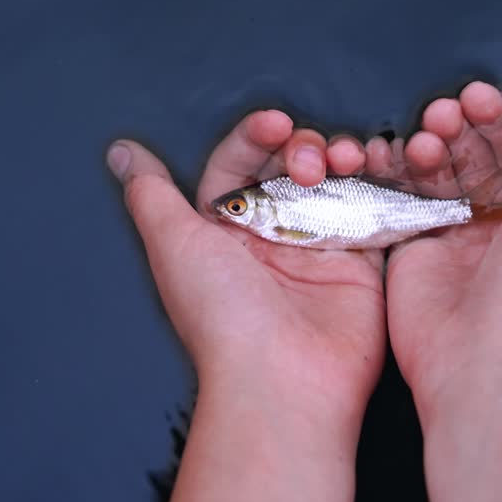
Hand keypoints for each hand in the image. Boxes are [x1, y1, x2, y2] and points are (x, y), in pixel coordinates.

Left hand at [107, 110, 384, 424]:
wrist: (285, 378)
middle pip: (289, 166)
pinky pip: (373, 210)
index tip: (276, 123)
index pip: (239, 163)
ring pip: (333, 182)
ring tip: (346, 160)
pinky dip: (378, 183)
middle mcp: (270, 237)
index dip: (256, 135)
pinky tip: (379, 165)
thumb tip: (122, 154)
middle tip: (311, 161)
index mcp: (224, 231)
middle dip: (303, 146)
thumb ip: (151, 193)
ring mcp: (317, 249)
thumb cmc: (223, 317)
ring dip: (340, 158)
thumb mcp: (173, 243)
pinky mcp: (361, 263)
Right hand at [379, 77, 501, 415]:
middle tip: (448, 114)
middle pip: (476, 153)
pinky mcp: (413, 255)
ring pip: (436, 172)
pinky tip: (394, 156)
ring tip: (425, 137)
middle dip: (460, 124)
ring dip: (429, 144)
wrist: (489, 359)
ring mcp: (456, 241)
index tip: (480, 97)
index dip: (500, 115)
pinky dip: (393, 173)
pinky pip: (399, 202)